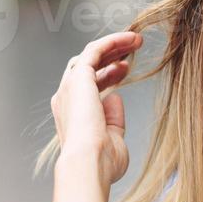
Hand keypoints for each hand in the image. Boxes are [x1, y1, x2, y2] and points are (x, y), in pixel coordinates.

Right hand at [50, 30, 143, 186]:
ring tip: (136, 40)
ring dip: (113, 46)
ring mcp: (70, 87)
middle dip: (110, 57)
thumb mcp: (114, 138)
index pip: (88, 86)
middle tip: (132, 49)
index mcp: (73, 114)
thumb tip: (116, 97)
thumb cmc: (102, 161)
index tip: (126, 69)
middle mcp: (67, 98)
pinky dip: (111, 42)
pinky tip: (129, 38)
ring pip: (90, 56)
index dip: (108, 74)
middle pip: (87, 67)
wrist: (89, 162)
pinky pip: (94, 51)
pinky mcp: (77, 77)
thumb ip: (114, 118)